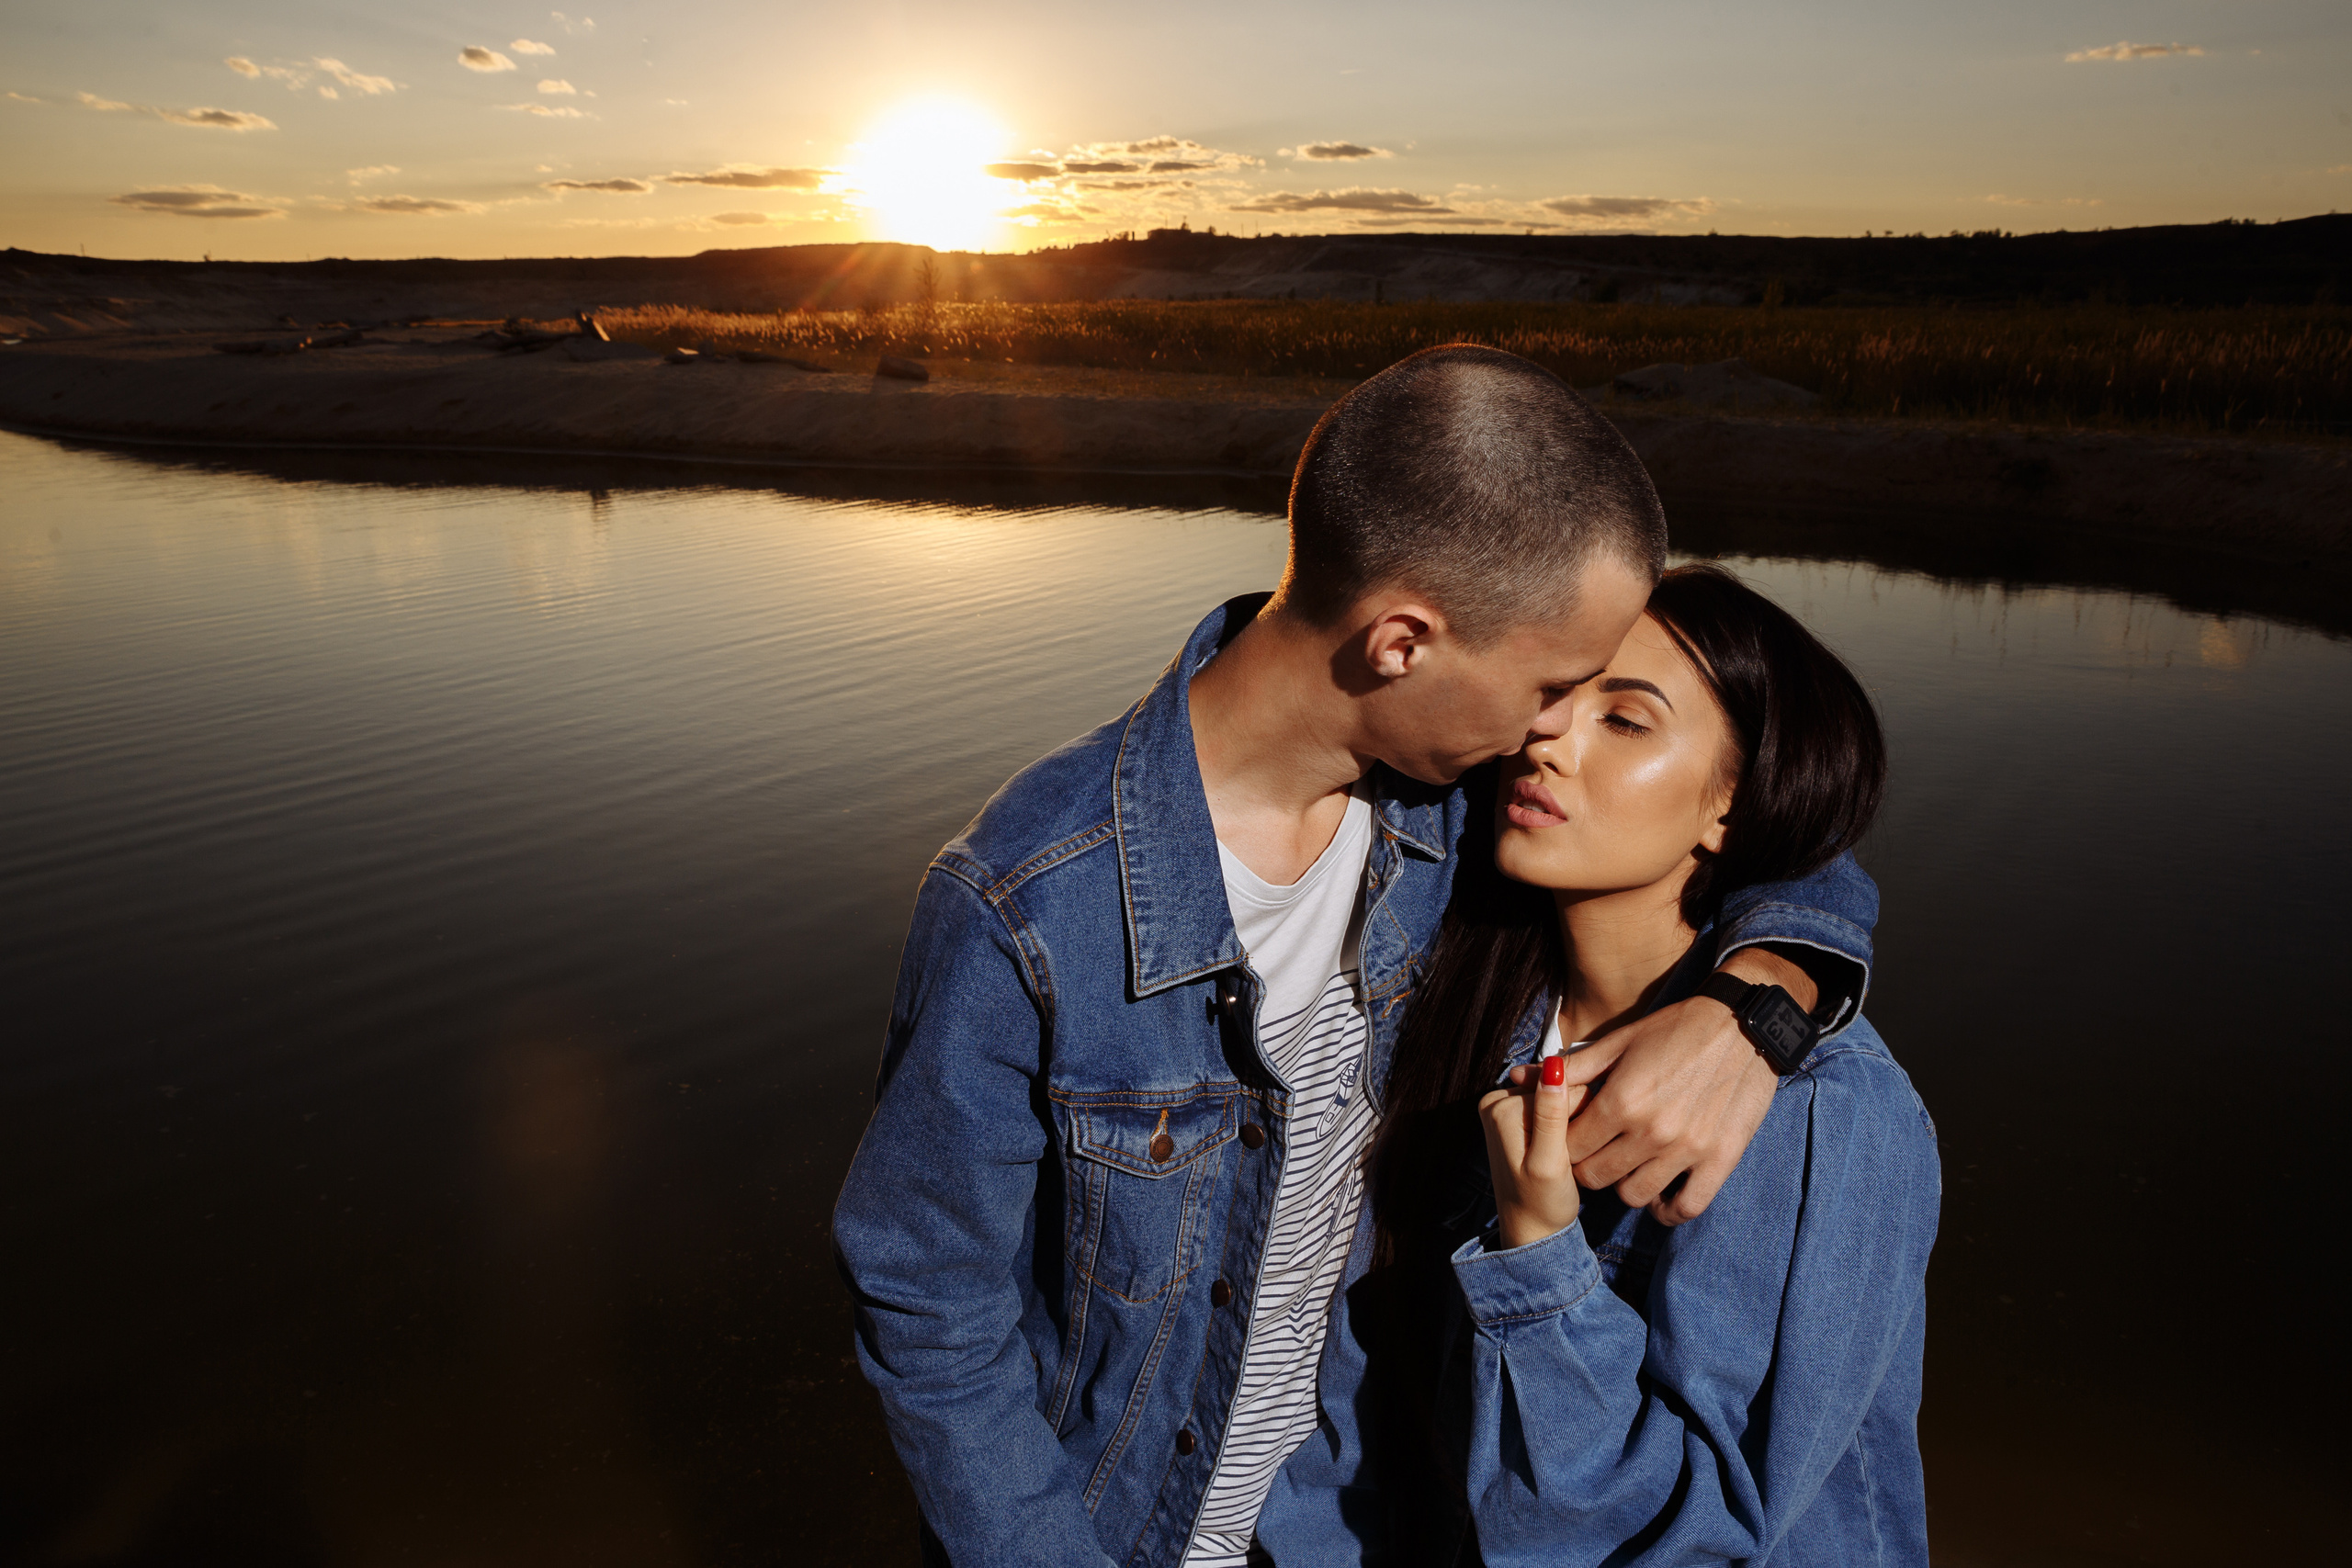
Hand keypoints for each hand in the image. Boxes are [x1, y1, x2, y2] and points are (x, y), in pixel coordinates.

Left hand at [1479, 1054, 1586, 1249]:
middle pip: (1554, 1089)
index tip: (1577, 1145)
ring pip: (1556, 1097)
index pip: (1559, 1087)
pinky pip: (1549, 1107)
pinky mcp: (1514, 1118)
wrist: (1532, 1230)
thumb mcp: (1549, 1162)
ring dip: (1570, 1122)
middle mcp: (1495, 1102)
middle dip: (1573, 1117)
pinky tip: (1562, 1147)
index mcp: (1500, 1108)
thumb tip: (1554, 1066)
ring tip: (1566, 1152)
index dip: (1581, 1114)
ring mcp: (1502, 1109)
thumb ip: (1551, 1115)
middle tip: (1570, 1152)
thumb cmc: (1542, 1203)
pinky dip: (1563, 1125)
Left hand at [1554, 946, 1814, 1225]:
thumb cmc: (1677, 1028)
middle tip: (1599, 1151)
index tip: (1575, 1136)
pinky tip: (1661, 1193)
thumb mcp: (1620, 1042)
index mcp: (1620, 1100)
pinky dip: (1667, 1209)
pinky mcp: (1720, 1160)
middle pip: (1595, 1177)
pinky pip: (1685, 1208)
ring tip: (1629, 1165)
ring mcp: (1686, 1150)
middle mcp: (1650, 1131)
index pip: (1570, 1147)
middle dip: (1589, 1166)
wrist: (1744, 1025)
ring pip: (1634, 1196)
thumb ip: (1571, 1069)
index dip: (1566, 1143)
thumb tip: (1519, 1077)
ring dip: (1625, 1184)